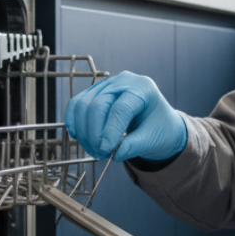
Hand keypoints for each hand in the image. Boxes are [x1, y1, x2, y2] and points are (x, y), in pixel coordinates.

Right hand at [64, 71, 186, 162]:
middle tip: (99, 154)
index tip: (106, 151)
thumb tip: (114, 154)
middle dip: (94, 133)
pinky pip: (77, 104)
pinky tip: (79, 137)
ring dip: (84, 131)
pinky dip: (74, 122)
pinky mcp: (95, 92)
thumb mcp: (152, 140)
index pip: (120, 108)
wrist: (158, 123)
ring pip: (83, 104)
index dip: (110, 131)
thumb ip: (133, 146)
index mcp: (143, 89)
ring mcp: (107, 85)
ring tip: (94, 150)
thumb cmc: (159, 128)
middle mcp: (123, 81)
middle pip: (98, 104)